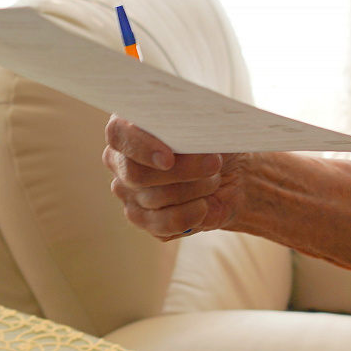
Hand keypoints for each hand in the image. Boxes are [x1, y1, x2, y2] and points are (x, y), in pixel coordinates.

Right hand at [103, 116, 248, 239]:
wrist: (232, 175)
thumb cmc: (214, 142)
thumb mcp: (207, 127)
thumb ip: (190, 127)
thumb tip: (187, 141)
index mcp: (129, 126)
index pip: (118, 134)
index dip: (141, 147)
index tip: (169, 158)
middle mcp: (121, 160)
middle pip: (135, 173)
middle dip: (181, 171)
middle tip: (213, 163)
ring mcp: (128, 193)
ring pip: (155, 198)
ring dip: (195, 189)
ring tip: (214, 181)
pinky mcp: (144, 220)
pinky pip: (163, 224)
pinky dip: (191, 215)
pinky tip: (205, 205)